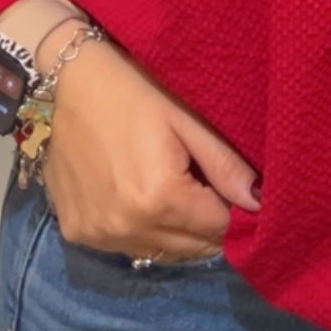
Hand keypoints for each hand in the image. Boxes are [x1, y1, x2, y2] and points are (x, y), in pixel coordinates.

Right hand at [40, 36, 260, 261]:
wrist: (70, 78)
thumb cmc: (136, 89)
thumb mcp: (186, 119)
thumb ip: (224, 165)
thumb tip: (260, 202)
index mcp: (159, 199)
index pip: (218, 229)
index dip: (229, 207)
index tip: (224, 182)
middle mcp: (127, 228)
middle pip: (191, 247)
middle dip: (204, 222)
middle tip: (199, 184)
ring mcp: (98, 235)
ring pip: (160, 252)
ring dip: (173, 230)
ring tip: (168, 188)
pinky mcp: (76, 232)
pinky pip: (125, 246)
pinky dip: (139, 230)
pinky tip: (135, 194)